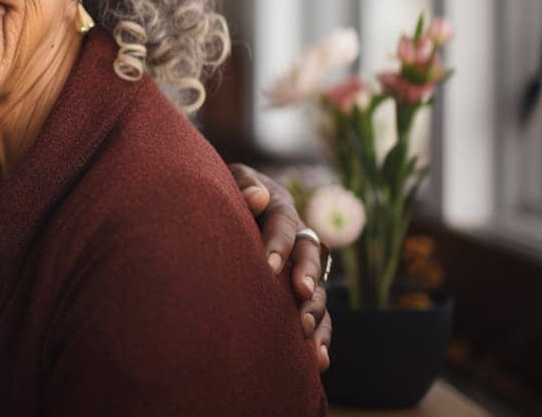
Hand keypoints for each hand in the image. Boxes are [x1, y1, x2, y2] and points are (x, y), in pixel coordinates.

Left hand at [229, 162, 332, 370]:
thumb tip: (257, 197)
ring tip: (304, 330)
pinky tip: (318, 360)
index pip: (284, 222)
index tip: (269, 265)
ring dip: (315, 310)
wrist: (220, 210)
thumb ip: (242, 184)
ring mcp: (301, 268)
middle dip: (307, 274)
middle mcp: (297, 237)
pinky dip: (321, 337)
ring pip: (318, 289)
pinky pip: (318, 316)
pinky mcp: (299, 295)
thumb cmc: (222, 193)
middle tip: (300, 292)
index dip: (279, 242)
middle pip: (311, 254)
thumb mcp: (229, 180)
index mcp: (279, 207)